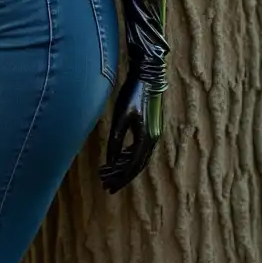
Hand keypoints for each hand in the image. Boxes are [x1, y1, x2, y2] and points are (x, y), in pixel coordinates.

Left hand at [98, 72, 162, 192]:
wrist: (149, 76)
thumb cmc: (133, 94)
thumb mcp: (121, 117)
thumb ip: (116, 140)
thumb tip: (111, 160)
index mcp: (146, 139)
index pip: (132, 166)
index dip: (119, 178)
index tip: (107, 186)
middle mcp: (153, 140)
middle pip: (136, 166)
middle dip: (121, 177)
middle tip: (107, 187)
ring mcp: (154, 134)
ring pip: (139, 158)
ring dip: (125, 168)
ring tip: (110, 175)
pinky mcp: (151, 128)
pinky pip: (141, 149)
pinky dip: (129, 157)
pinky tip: (120, 159)